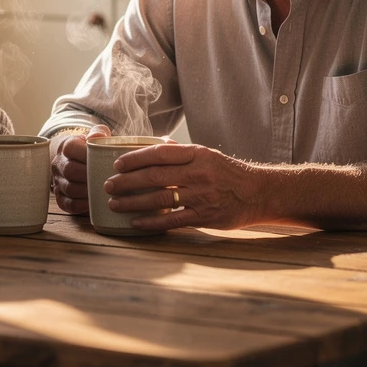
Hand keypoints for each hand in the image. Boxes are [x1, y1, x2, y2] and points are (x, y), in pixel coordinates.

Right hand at [50, 124, 111, 214]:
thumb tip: (99, 137)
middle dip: (89, 176)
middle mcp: (58, 163)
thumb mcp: (95, 135)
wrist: (77, 159)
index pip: (71, 149)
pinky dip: (82, 205)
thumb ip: (99, 132)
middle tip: (107, 180)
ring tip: (103, 192)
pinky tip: (94, 203)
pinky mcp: (60, 197)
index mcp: (66, 146)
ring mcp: (57, 181)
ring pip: (69, 188)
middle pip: (70, 171)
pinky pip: (68, 204)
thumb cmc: (91, 148)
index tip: (102, 160)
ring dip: (87, 192)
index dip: (86, 155)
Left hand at [103, 142, 260, 231]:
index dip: (135, 158)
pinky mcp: (205, 217)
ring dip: (133, 202)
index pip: (159, 153)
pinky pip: (172, 220)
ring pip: (160, 199)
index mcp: (197, 154)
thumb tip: (154, 145)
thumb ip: (180, 153)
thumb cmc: (228, 172)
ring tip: (114, 203)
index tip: (117, 163)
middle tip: (108, 185)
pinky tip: (135, 222)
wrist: (258, 192)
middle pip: (154, 176)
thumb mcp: (207, 155)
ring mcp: (201, 196)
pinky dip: (151, 222)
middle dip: (127, 181)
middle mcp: (198, 173)